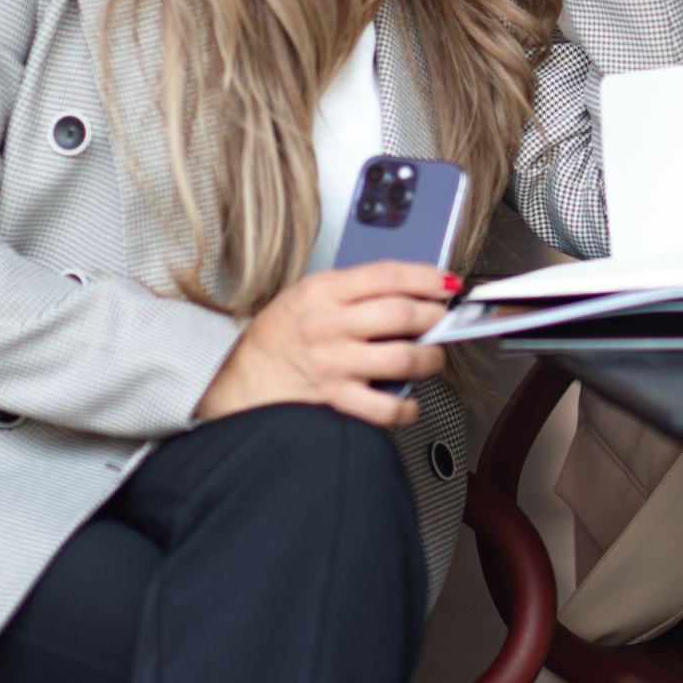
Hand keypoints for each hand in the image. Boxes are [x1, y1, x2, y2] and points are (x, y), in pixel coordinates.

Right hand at [194, 261, 453, 427]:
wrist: (236, 382)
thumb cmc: (275, 340)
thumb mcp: (305, 296)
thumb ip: (351, 291)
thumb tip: (408, 290)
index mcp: (322, 292)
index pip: (386, 275)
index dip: (426, 276)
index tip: (446, 283)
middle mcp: (329, 326)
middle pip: (401, 314)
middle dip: (434, 316)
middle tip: (441, 320)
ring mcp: (333, 365)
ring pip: (403, 357)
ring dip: (430, 358)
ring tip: (431, 357)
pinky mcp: (335, 401)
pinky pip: (386, 407)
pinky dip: (408, 407)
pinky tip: (408, 401)